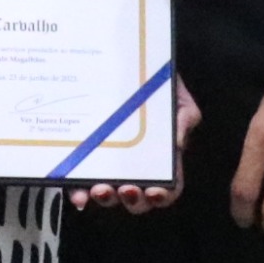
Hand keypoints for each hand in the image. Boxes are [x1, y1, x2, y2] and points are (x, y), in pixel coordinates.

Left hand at [70, 80, 203, 214]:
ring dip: (105, 198)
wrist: (127, 62)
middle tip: (126, 189)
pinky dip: (78, 192)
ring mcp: (107, 165)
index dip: (164, 195)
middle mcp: (134, 167)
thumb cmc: (155, 83)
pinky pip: (79, 182)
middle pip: (137, 198)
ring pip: (107, 194)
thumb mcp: (176, 96)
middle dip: (133, 200)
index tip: (155, 191)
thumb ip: (185, 116)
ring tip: (100, 189)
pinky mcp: (82, 159)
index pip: (168, 187)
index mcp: (160, 158)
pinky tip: (78, 193)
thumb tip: (179, 142)